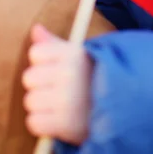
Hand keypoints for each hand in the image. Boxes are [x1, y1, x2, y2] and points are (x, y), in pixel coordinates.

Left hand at [22, 24, 93, 145]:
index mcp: (73, 54)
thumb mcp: (78, 55)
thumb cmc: (94, 79)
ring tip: (57, 106)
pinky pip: (34, 123)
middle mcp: (70, 75)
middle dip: (39, 85)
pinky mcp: (67, 125)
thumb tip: (36, 28)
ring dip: (40, 106)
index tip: (55, 69)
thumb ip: (54, 44)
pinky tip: (55, 121)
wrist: (124, 109)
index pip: (35, 53)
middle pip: (29, 78)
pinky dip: (42, 125)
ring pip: (30, 101)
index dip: (42, 62)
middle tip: (55, 90)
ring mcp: (68, 100)